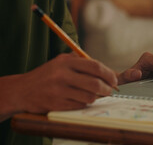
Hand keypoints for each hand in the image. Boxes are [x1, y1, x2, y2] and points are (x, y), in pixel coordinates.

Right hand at [1, 53, 117, 114]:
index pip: (95, 66)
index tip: (114, 80)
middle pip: (95, 83)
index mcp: (66, 61)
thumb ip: (83, 63)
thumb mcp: (62, 61)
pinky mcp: (56, 104)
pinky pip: (80, 106)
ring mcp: (59, 90)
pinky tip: (82, 99)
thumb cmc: (48, 75)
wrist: (23, 90)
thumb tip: (108, 71)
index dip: (109, 74)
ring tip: (95, 95)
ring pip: (89, 97)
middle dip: (107, 88)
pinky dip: (84, 103)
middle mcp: (62, 75)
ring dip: (97, 97)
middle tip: (110, 90)